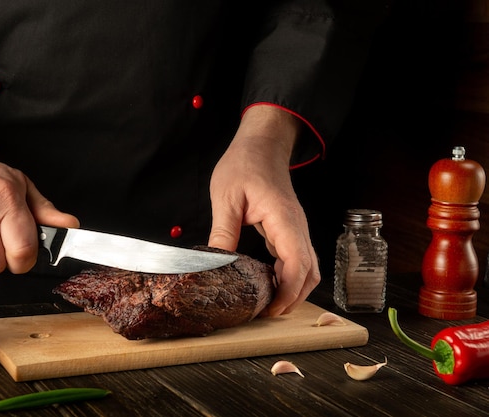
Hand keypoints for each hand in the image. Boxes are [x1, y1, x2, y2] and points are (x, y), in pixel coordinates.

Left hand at [207, 105, 320, 314]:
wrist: (261, 146)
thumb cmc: (245, 164)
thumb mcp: (226, 196)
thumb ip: (223, 231)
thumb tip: (216, 262)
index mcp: (283, 218)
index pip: (297, 262)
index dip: (288, 291)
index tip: (271, 309)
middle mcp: (296, 227)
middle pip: (309, 273)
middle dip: (293, 298)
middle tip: (266, 314)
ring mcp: (296, 229)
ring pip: (306, 268)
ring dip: (292, 289)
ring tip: (267, 304)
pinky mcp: (289, 230)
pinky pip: (296, 260)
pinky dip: (287, 277)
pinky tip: (268, 283)